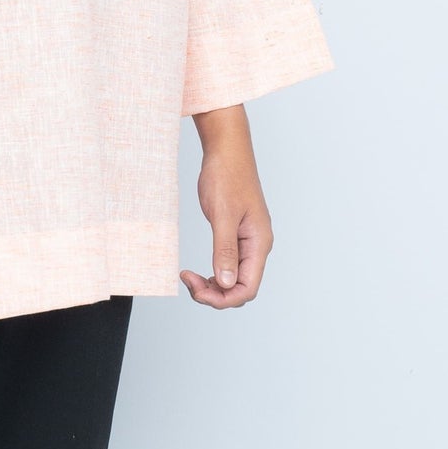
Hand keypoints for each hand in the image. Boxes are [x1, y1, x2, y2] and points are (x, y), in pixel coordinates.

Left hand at [179, 105, 272, 309]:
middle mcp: (257, 246)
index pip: (248, 288)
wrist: (226, 150)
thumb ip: (225, 250)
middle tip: (188, 281)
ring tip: (189, 278)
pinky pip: (229, 265)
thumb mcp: (223, 215)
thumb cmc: (227, 176)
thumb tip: (226, 282)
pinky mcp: (237, 235)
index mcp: (259, 243)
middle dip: (215, 294)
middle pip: (242, 288)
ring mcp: (248, 241)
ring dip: (213, 286)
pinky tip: (197, 271)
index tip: (196, 289)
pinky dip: (213, 273)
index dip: (223, 298)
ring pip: (235, 279)